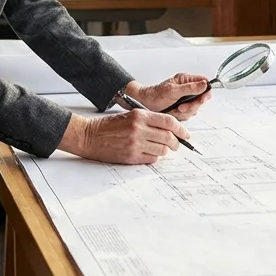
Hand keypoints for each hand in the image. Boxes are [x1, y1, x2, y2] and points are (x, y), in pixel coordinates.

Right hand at [58, 110, 190, 164]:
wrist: (89, 136)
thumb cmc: (108, 126)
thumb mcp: (129, 116)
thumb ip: (148, 121)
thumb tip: (168, 130)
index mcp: (140, 116)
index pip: (169, 122)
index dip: (181, 129)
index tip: (186, 134)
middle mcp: (139, 129)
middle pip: (168, 137)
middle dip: (176, 142)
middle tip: (177, 145)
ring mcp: (135, 144)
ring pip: (162, 150)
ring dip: (164, 151)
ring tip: (160, 149)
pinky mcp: (131, 156)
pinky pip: (152, 159)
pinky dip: (154, 158)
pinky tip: (148, 154)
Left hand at [124, 74, 212, 122]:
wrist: (144, 104)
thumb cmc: (155, 95)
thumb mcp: (173, 90)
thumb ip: (190, 88)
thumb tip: (204, 84)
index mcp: (186, 80)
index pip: (204, 83)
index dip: (206, 91)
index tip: (201, 98)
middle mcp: (187, 89)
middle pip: (201, 98)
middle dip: (192, 105)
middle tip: (181, 107)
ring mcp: (185, 99)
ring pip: (195, 108)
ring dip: (185, 111)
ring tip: (175, 109)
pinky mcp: (182, 108)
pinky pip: (188, 114)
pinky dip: (181, 115)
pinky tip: (174, 113)